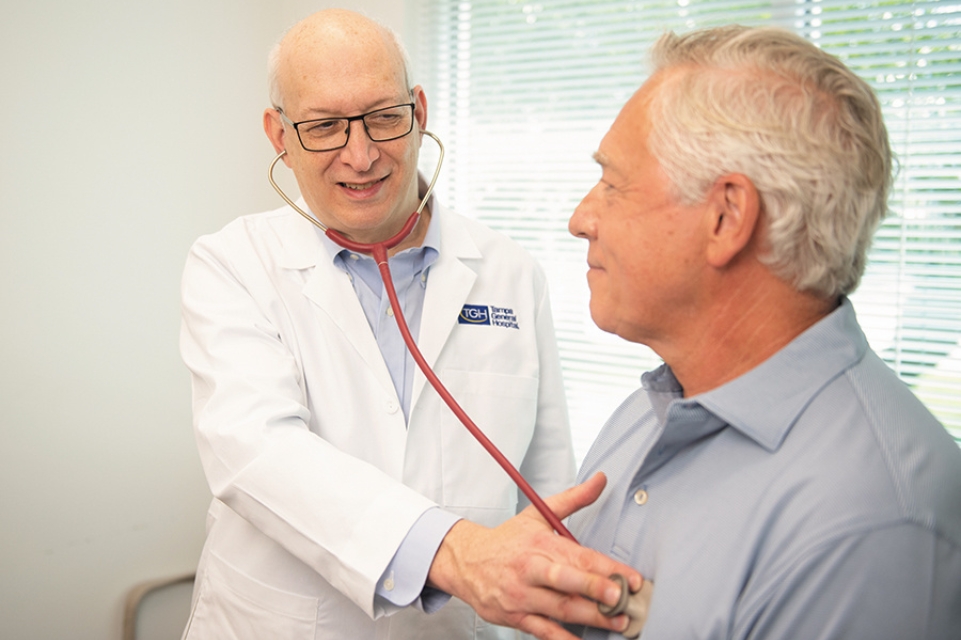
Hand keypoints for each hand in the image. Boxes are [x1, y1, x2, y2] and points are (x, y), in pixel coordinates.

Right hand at [427, 472, 642, 639]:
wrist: (466, 561)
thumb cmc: (508, 540)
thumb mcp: (538, 514)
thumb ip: (574, 499)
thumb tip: (601, 479)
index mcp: (540, 543)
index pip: (579, 555)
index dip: (607, 567)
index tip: (632, 577)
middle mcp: (531, 569)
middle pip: (566, 581)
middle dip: (594, 589)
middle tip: (621, 597)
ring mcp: (523, 595)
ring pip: (559, 608)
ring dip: (590, 617)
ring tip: (617, 622)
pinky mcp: (516, 616)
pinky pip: (542, 631)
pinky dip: (562, 639)